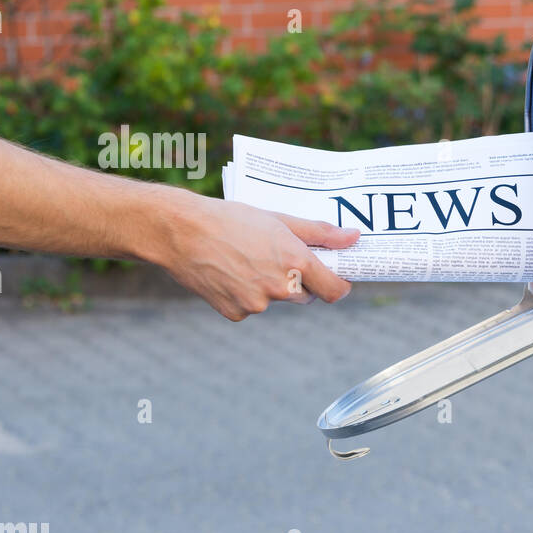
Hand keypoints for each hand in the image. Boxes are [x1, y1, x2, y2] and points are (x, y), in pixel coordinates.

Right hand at [150, 189, 360, 320]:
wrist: (180, 232)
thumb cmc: (230, 219)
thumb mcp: (279, 220)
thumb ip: (319, 233)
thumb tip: (353, 238)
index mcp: (296, 264)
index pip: (335, 291)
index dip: (339, 285)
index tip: (336, 277)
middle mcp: (280, 289)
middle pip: (305, 296)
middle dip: (299, 281)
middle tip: (278, 257)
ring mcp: (257, 304)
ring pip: (275, 300)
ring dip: (269, 286)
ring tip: (246, 259)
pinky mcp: (236, 313)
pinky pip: (250, 307)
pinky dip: (245, 294)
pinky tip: (229, 272)